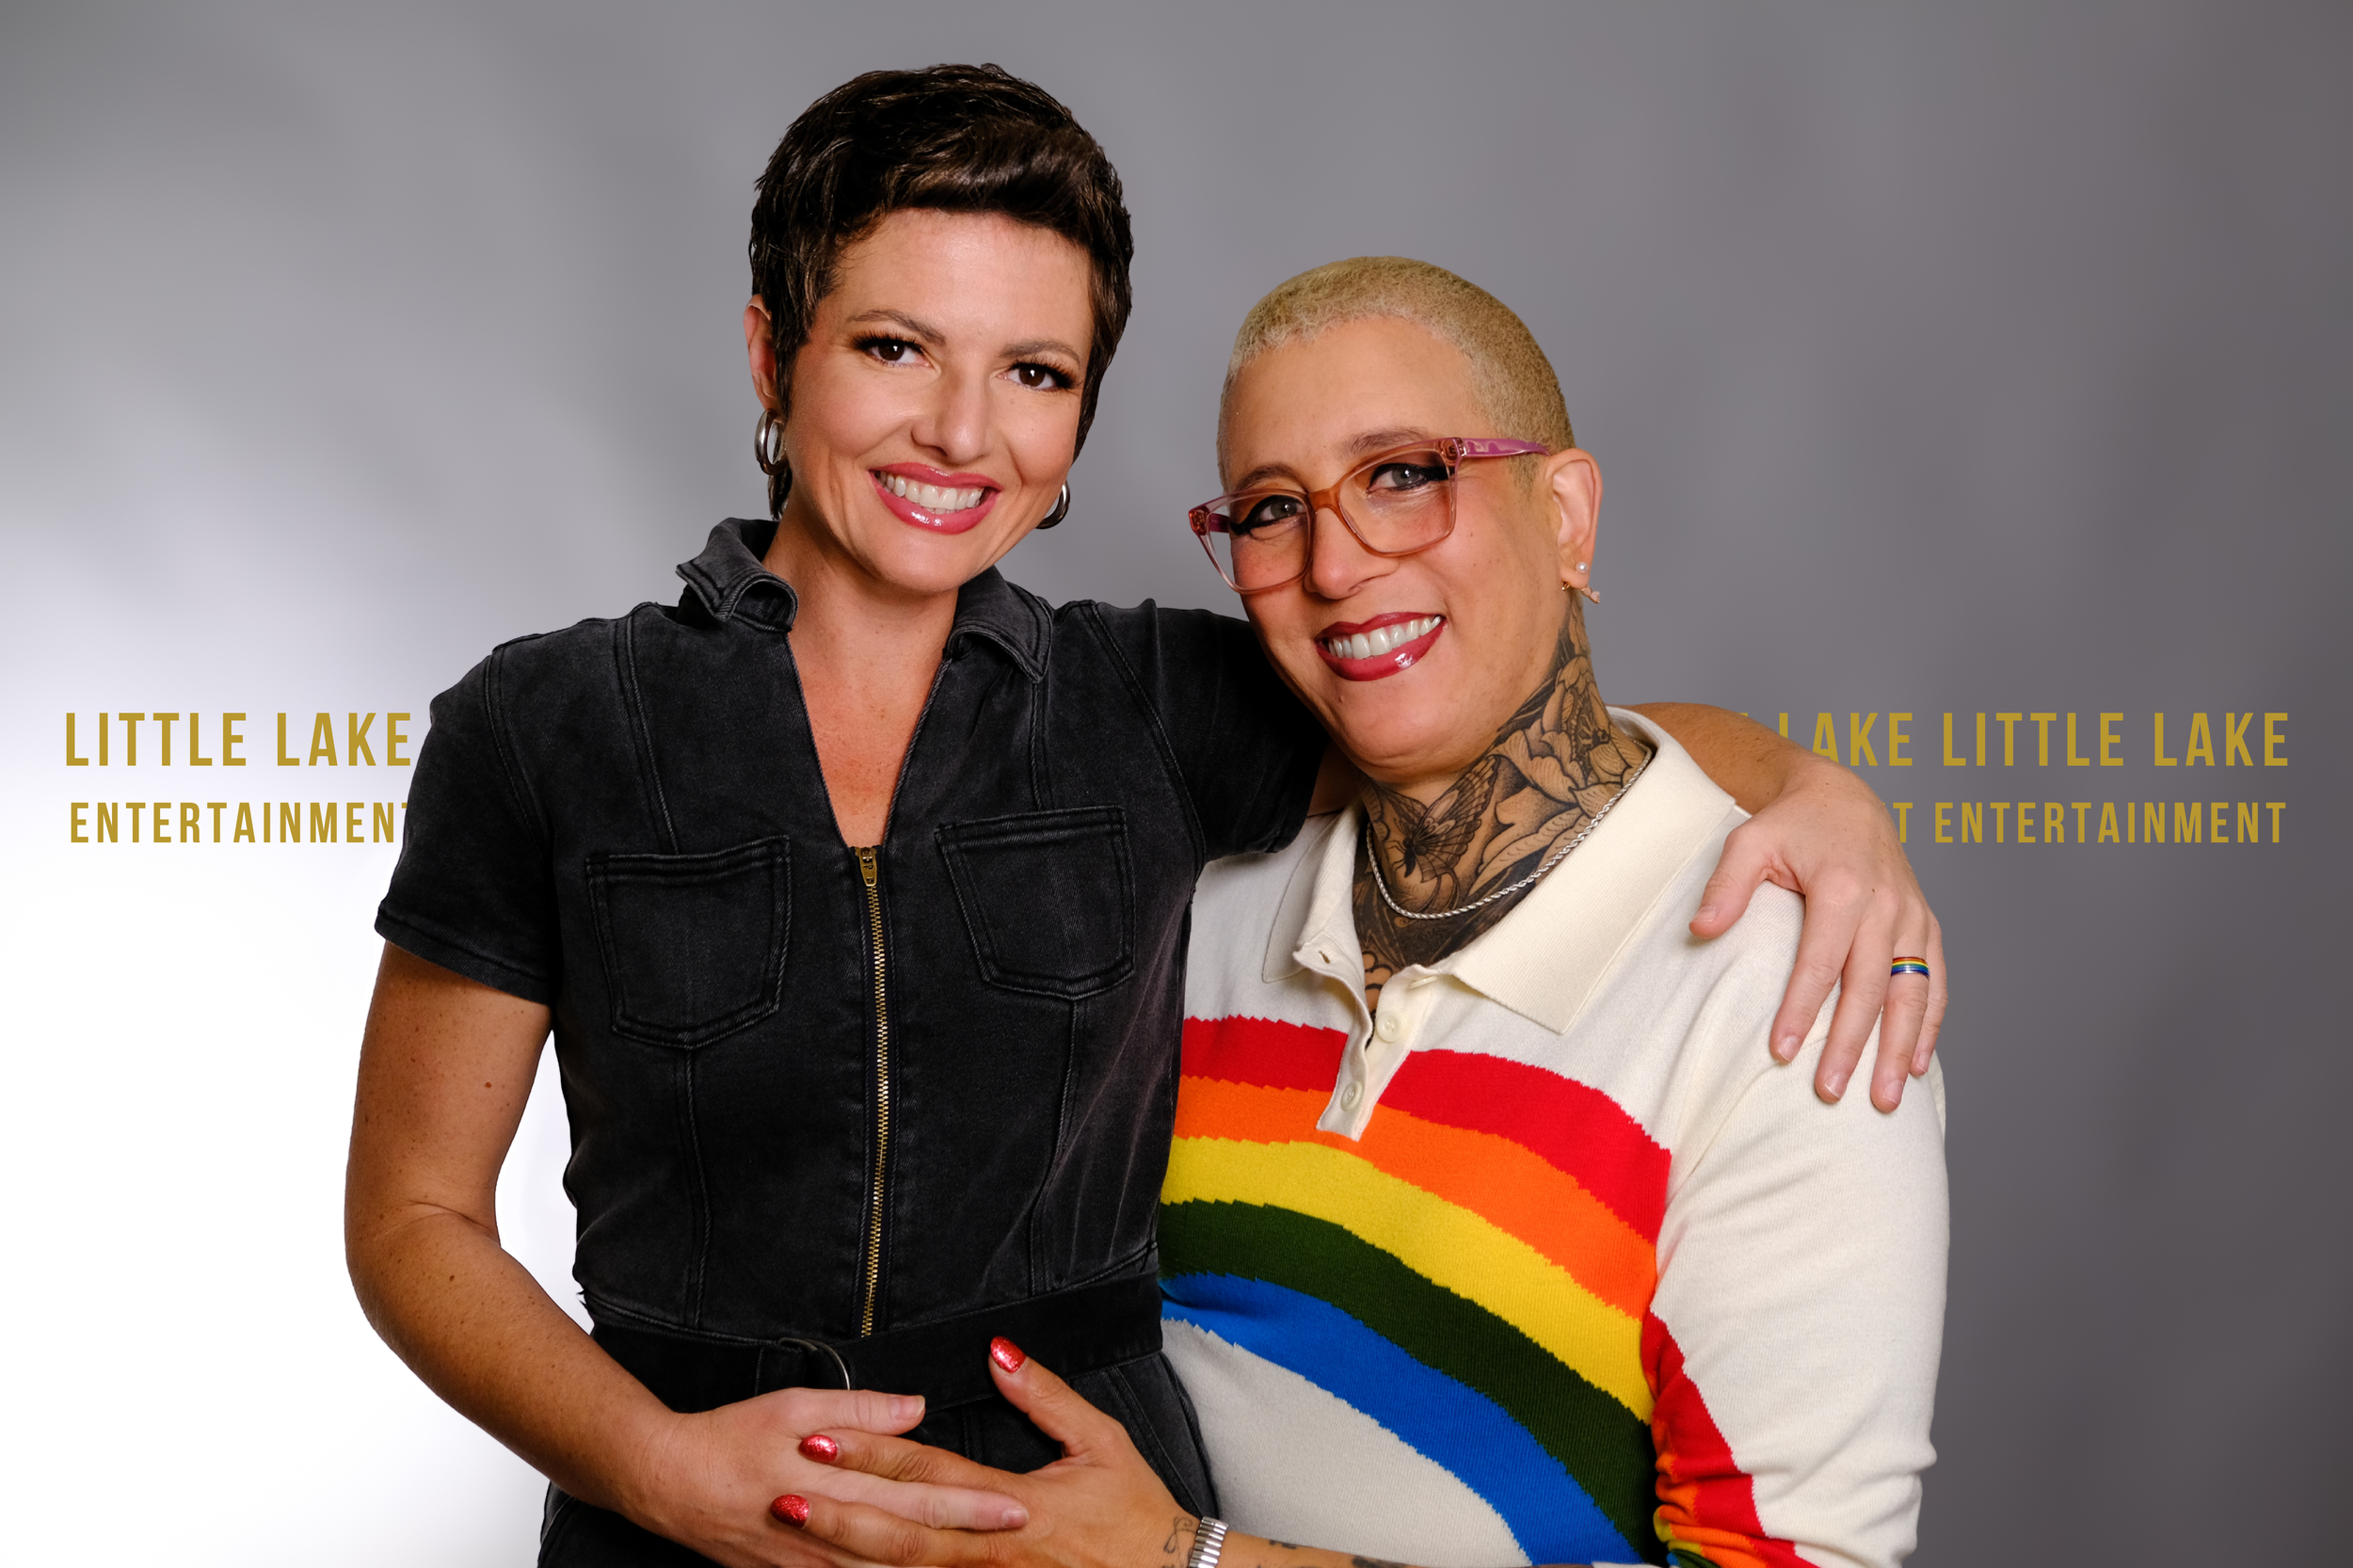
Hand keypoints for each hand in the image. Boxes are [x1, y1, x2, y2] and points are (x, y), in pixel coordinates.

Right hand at [622, 1385, 1029, 1567]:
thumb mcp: (795, 1407)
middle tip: (1019, 1543)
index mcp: (836, 1485)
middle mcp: (829, 1535)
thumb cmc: (731, 1438)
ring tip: (984, 1566)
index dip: (970, 1506)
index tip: (1016, 1507)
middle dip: (969, 1549)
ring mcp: (813, 1566)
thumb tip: (917, 1409)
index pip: (918, 1498)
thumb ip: (861, 1411)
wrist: (670, 1484)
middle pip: (913, 1548)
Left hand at [778, 1340, 1186, 1567]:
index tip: (821, 1436)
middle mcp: (992, 1549)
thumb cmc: (1135, 1510)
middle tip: (784, 1493)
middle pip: (901, 1534)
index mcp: (1015, 1504)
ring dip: (850, 1552)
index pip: (929, 1473)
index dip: (872, 1453)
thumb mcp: (1099, 1440)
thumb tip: (998, 1353)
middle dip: (840, 1513)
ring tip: (799, 1532)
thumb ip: (1045, 1396)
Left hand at [1689, 754, 1947, 1109]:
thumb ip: (1726, 887)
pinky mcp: (1926, 925)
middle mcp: (1887, 905)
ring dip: (1899, 1048)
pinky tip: (1916, 1064)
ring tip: (1884, 1099)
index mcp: (1843, 887)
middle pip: (1869, 988)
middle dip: (1850, 1044)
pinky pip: (1934, 981)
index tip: (1783, 1054)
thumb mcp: (1749, 840)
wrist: (1844, 797)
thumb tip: (1700, 931)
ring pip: (1911, 993)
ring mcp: (1912, 917)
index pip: (1821, 962)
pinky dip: (1929, 1024)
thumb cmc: (1791, 824)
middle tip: (1829, 1091)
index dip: (1802, 1010)